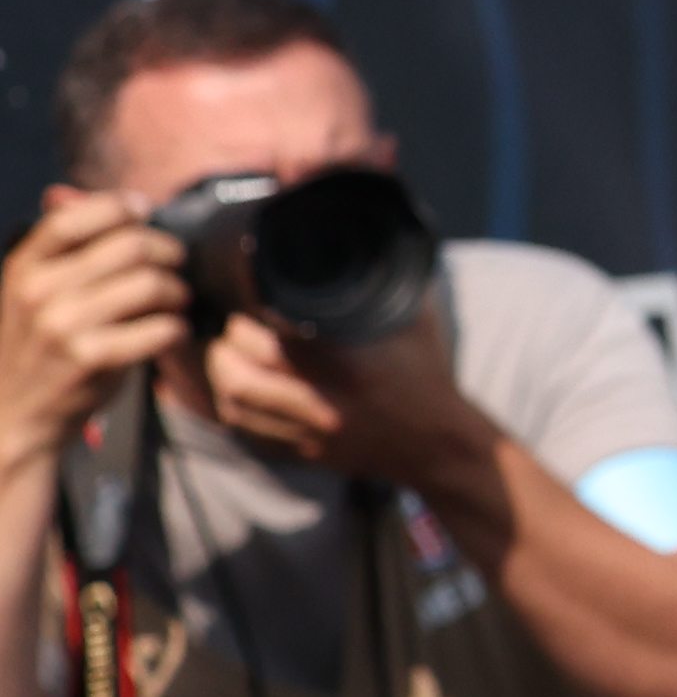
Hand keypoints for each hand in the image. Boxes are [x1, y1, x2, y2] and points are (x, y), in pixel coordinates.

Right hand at [0, 195, 187, 456]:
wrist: (14, 412)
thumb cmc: (35, 345)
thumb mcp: (29, 290)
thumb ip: (55, 247)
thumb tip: (63, 192)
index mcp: (23, 268)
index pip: (70, 218)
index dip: (116, 207)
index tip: (143, 210)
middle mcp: (39, 292)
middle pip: (129, 246)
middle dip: (167, 251)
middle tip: (175, 264)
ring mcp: (64, 326)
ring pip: (152, 285)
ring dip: (178, 291)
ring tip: (175, 300)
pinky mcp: (92, 358)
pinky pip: (161, 328)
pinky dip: (176, 328)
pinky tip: (170, 332)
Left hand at [201, 302, 497, 498]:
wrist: (436, 442)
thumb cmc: (423, 373)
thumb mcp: (411, 320)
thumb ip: (380, 284)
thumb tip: (357, 243)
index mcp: (350, 366)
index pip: (277, 336)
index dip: (250, 312)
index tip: (244, 291)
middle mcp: (324, 403)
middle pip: (244, 370)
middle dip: (229, 339)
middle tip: (233, 320)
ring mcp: (308, 433)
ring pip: (234, 403)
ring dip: (219, 372)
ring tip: (223, 350)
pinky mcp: (298, 453)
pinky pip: (242, 431)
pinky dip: (226, 403)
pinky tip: (229, 383)